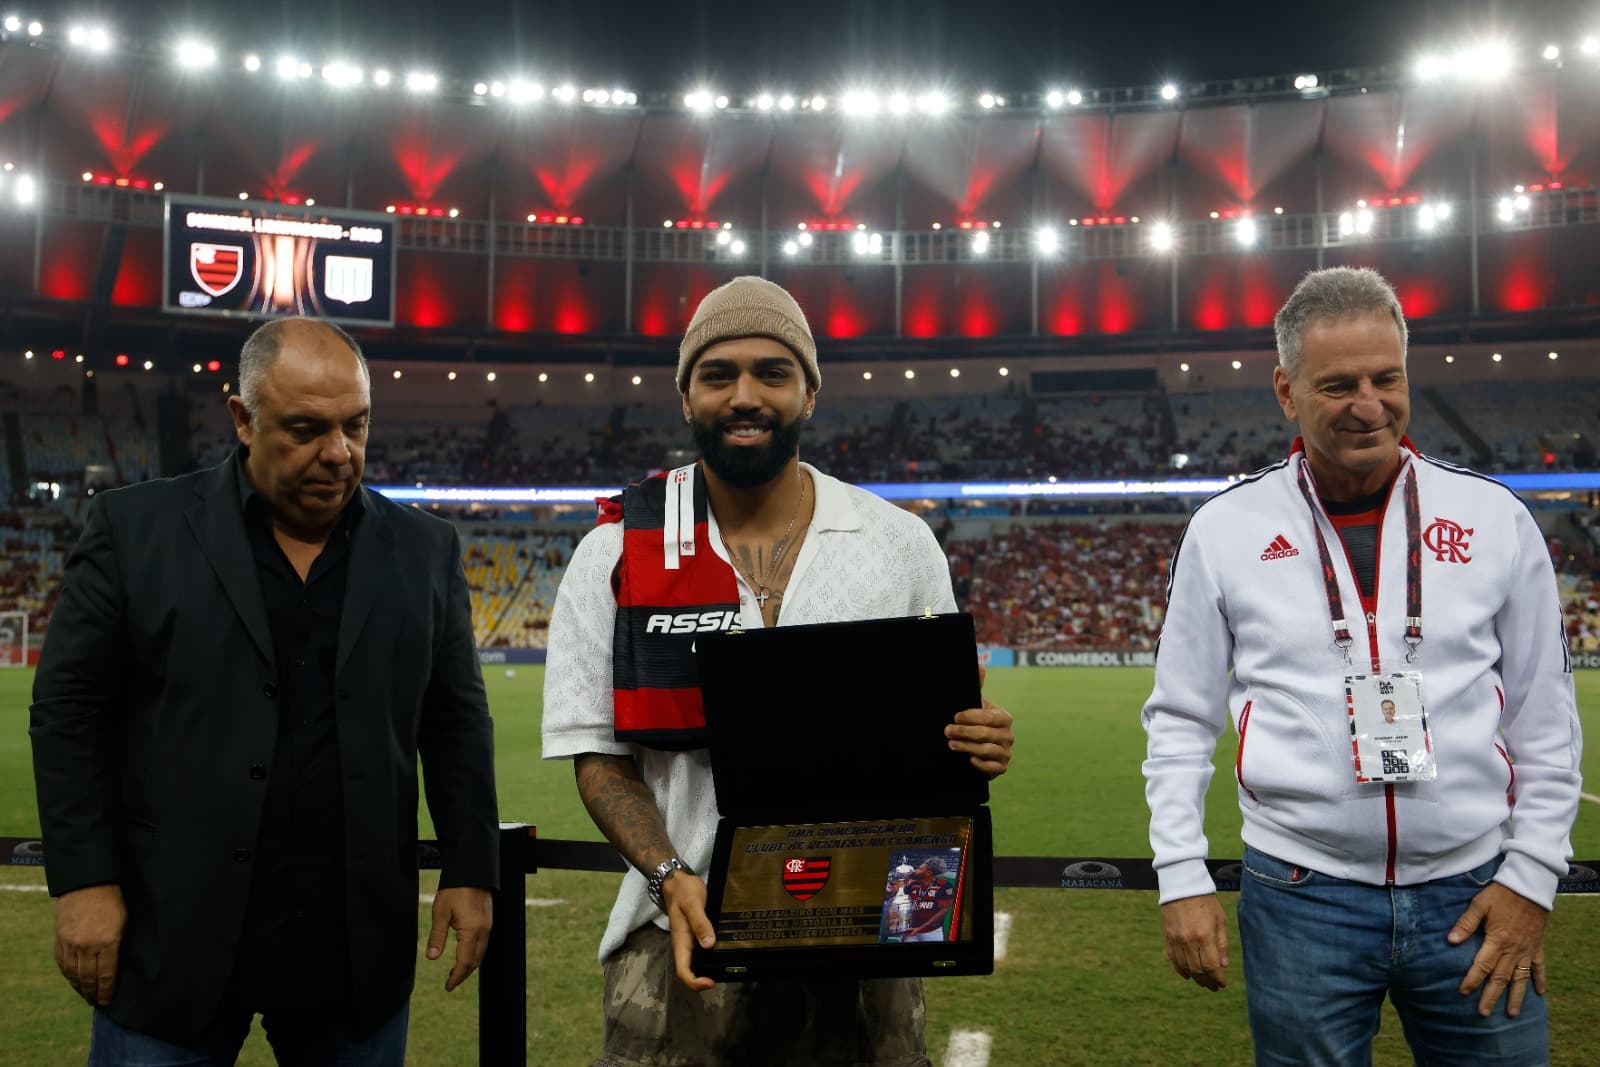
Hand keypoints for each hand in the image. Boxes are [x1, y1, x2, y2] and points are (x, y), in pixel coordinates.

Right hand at [55, 884, 125, 1005]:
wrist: (87, 885)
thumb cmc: (112, 902)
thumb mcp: (124, 923)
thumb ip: (119, 945)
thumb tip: (116, 966)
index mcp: (108, 942)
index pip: (106, 975)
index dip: (107, 991)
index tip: (107, 1001)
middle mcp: (87, 946)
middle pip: (88, 978)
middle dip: (93, 993)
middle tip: (96, 1002)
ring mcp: (71, 944)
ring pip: (73, 974)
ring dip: (79, 987)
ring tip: (86, 995)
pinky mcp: (60, 940)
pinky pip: (63, 964)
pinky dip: (68, 975)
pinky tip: (73, 980)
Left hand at [427, 886, 492, 991]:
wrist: (472, 871)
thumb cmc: (455, 889)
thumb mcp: (440, 913)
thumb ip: (437, 936)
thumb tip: (431, 957)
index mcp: (471, 932)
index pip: (465, 963)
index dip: (456, 977)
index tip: (448, 986)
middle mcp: (484, 931)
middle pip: (475, 961)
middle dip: (463, 974)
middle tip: (450, 982)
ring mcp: (488, 926)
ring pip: (481, 953)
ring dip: (469, 965)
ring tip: (455, 970)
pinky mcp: (488, 920)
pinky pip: (483, 944)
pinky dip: (474, 954)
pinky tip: (464, 952)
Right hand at [661, 871, 715, 991]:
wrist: (678, 880)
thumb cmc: (684, 891)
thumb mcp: (693, 904)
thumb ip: (700, 923)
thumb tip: (709, 944)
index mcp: (680, 941)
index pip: (683, 971)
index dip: (695, 982)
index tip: (711, 982)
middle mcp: (684, 944)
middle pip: (690, 971)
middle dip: (704, 980)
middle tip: (723, 976)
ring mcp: (690, 940)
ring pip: (696, 962)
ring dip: (708, 969)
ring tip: (726, 967)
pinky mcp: (696, 934)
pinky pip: (702, 950)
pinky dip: (711, 956)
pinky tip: (724, 952)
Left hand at [946, 663, 1013, 776]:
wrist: (974, 747)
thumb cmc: (974, 722)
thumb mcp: (975, 704)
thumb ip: (977, 685)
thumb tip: (980, 665)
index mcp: (1004, 717)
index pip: (988, 717)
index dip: (970, 717)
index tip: (955, 717)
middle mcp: (1008, 735)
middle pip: (985, 734)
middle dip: (963, 732)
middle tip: (947, 731)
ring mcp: (1006, 753)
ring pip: (986, 751)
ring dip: (966, 747)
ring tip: (950, 744)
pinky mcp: (1001, 768)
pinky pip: (991, 768)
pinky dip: (978, 764)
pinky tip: (967, 759)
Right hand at [1161, 894, 1228, 990]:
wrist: (1182, 885)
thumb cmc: (1206, 901)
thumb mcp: (1220, 920)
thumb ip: (1222, 943)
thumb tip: (1223, 965)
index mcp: (1205, 936)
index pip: (1212, 966)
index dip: (1218, 978)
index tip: (1223, 984)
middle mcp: (1189, 940)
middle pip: (1198, 970)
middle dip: (1207, 981)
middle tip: (1214, 987)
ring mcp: (1176, 939)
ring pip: (1185, 967)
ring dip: (1195, 978)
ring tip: (1203, 982)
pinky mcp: (1167, 936)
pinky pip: (1173, 958)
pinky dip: (1180, 969)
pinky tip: (1187, 974)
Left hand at [1448, 881, 1548, 1016]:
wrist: (1529, 887)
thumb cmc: (1501, 894)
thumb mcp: (1479, 905)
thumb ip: (1465, 924)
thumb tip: (1450, 941)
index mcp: (1497, 941)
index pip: (1482, 966)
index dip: (1472, 980)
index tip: (1463, 992)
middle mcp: (1513, 950)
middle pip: (1500, 978)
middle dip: (1491, 996)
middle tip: (1483, 1013)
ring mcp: (1527, 950)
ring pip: (1521, 979)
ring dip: (1515, 996)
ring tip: (1511, 1013)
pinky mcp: (1537, 947)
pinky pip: (1539, 967)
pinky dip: (1539, 980)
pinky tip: (1539, 994)